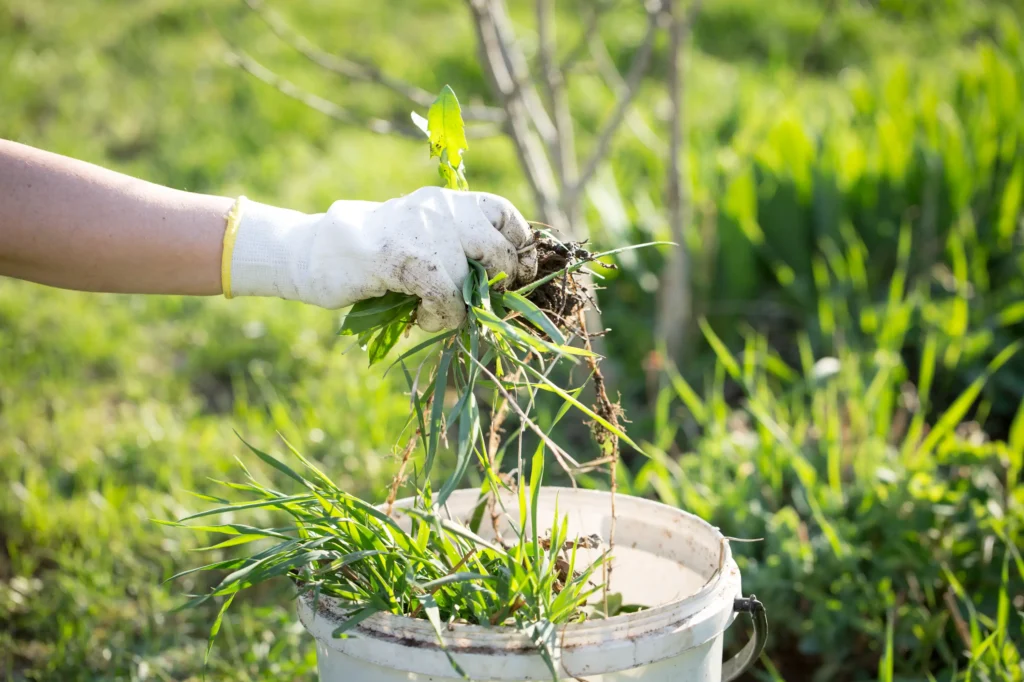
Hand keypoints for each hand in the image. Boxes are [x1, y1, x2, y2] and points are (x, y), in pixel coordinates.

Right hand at [226, 187, 538, 330]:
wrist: (315, 252)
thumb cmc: (373, 254)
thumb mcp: (422, 237)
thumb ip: (458, 247)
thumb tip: (507, 279)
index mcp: (447, 200)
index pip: (503, 212)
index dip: (520, 245)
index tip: (521, 272)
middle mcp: (440, 208)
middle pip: (499, 249)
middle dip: (498, 284)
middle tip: (480, 302)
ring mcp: (422, 231)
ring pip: (472, 280)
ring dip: (461, 309)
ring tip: (435, 313)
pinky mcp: (403, 259)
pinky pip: (446, 296)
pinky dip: (442, 316)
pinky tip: (423, 318)